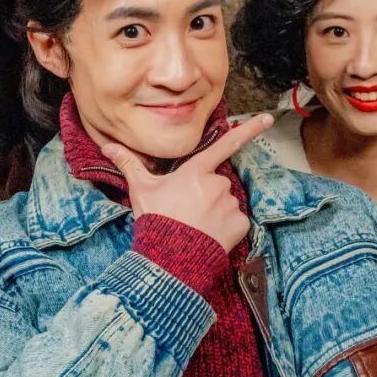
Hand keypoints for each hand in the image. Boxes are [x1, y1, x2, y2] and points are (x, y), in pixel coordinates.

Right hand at [101, 114, 272, 254]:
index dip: (249, 130)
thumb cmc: (155, 219)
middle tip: (185, 210)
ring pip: (226, 202)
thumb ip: (129, 164)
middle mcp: (217, 184)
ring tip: (195, 225)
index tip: (269, 119)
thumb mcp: (141, 189)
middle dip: (206, 192)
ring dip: (215, 210)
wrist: (170, 258)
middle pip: (217, 182)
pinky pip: (235, 221)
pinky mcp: (239, 225)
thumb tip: (108, 147)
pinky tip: (209, 235)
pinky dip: (225, 227)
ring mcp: (230, 205)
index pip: (225, 145)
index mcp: (197, 172)